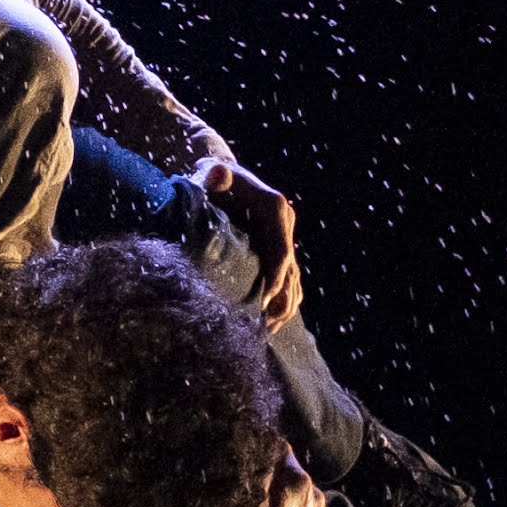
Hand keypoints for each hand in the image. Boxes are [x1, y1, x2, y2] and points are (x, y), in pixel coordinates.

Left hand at [193, 157, 301, 329]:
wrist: (221, 175)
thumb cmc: (214, 177)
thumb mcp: (213, 173)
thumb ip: (216, 175)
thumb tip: (218, 175)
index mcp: (276, 210)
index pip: (280, 251)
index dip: (274, 279)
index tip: (262, 303)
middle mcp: (285, 226)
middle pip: (290, 270)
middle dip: (280, 301)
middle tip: (265, 327)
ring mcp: (283, 239)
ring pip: (293, 279)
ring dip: (284, 307)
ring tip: (267, 332)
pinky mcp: (277, 250)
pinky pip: (287, 280)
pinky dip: (282, 302)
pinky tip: (269, 323)